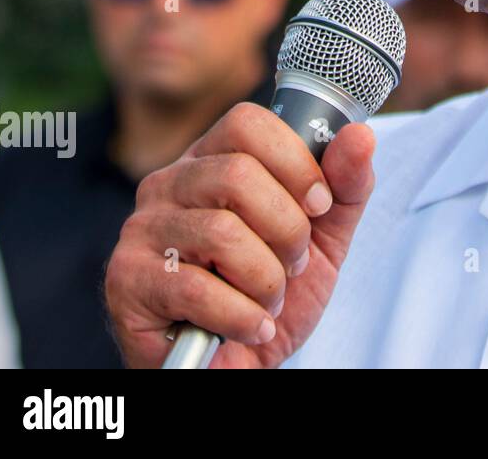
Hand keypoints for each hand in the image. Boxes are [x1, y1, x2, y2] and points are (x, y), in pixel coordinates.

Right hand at [103, 102, 374, 367]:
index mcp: (213, 159)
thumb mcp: (324, 235)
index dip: (295, 163)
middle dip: (287, 229)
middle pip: (238, 174)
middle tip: (293, 264)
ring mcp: (142, 230)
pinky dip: (242, 315)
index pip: (248, 123)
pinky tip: (250, 326)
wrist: (239, 364)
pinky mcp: (127, 280)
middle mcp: (169, 184)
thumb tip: (360, 135)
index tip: (318, 205)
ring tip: (270, 299)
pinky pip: (196, 288)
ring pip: (221, 233)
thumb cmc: (273, 291)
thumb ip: (345, 185)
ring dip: (266, 278)